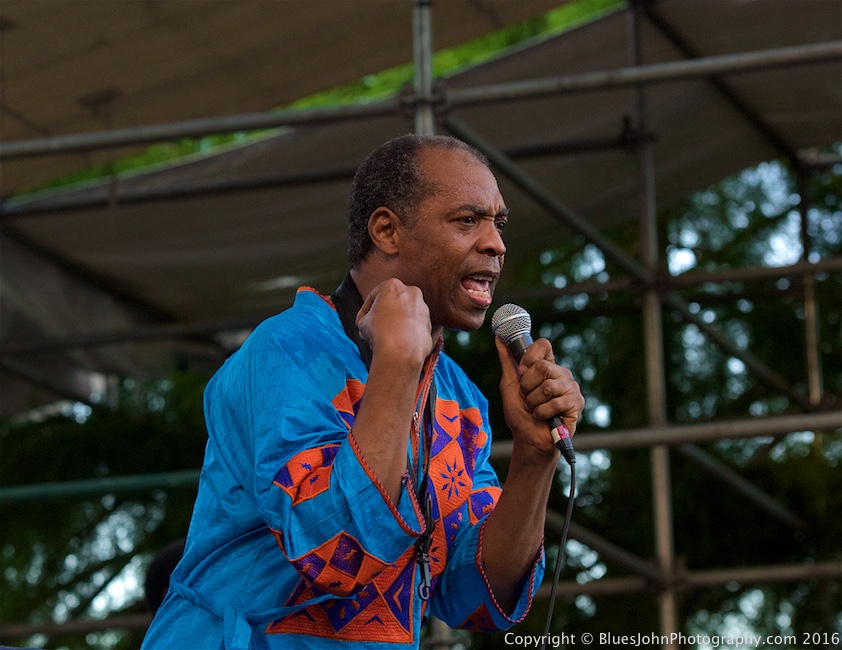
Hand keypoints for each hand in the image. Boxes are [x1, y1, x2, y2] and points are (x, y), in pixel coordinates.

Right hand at [356, 278, 435, 366]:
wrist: (400, 353)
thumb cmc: (381, 334)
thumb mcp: (362, 322)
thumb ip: (366, 317)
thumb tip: (368, 322)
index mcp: (393, 286)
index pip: (375, 295)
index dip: (365, 310)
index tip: (362, 320)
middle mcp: (412, 293)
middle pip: (393, 303)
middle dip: (384, 315)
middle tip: (374, 328)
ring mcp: (424, 309)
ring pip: (406, 315)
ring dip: (396, 324)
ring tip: (386, 338)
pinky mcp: (430, 325)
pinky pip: (415, 327)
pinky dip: (407, 333)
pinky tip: (398, 343)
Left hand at [495, 336, 583, 456]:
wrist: (528, 439)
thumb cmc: (519, 413)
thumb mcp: (509, 385)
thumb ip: (507, 361)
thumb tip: (498, 338)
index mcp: (546, 365)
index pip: (543, 345)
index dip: (529, 358)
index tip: (522, 372)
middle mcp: (560, 373)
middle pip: (542, 366)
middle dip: (527, 386)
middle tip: (527, 397)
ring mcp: (570, 387)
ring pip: (547, 386)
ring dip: (533, 402)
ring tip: (535, 409)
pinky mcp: (576, 403)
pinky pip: (555, 403)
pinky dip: (542, 413)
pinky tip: (545, 417)